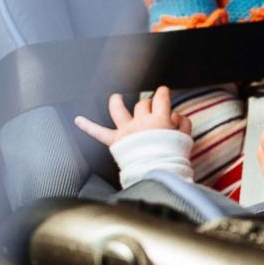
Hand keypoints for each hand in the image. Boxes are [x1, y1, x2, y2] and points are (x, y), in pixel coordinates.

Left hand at [74, 86, 190, 146]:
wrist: (158, 172)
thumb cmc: (173, 157)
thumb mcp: (185, 139)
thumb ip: (183, 124)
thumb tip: (176, 116)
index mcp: (159, 119)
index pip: (161, 98)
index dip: (163, 92)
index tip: (164, 92)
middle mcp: (141, 121)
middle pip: (142, 104)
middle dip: (147, 103)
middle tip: (151, 107)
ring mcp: (126, 130)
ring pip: (118, 109)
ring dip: (116, 101)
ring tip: (116, 97)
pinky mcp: (116, 142)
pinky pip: (99, 133)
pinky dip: (88, 126)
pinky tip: (78, 120)